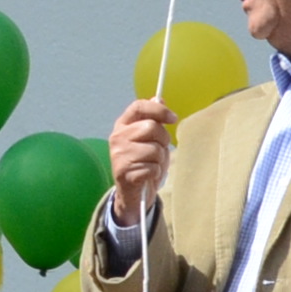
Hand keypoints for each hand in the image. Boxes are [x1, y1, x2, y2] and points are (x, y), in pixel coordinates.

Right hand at [107, 101, 175, 222]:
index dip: (158, 109)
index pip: (139, 106)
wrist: (132, 193)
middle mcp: (117, 137)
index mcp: (122, 125)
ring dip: (160, 160)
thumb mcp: (149, 139)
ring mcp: (119, 155)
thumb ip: (152, 119)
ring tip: (152, 165)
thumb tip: (159, 98)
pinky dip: (156, 173)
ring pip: (154, 149)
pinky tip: (148, 176)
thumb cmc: (144, 162)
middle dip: (163, 140)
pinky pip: (153, 167)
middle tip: (159, 150)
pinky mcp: (124, 172)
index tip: (173, 118)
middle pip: (151, 127)